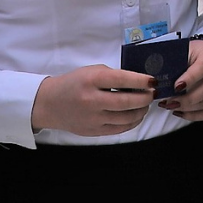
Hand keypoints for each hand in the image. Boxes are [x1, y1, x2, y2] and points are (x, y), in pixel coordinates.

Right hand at [31, 65, 155, 136]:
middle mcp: (92, 100)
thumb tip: (139, 83)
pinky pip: (120, 129)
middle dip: (145, 98)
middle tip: (152, 94)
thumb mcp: (91, 71)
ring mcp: (93, 118)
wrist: (50, 103)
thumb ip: (113, 76)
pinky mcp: (94, 131)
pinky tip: (136, 115)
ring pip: (127, 118)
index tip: (153, 81)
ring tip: (145, 104)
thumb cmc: (74, 83)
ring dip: (141, 111)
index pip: (122, 80)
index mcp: (91, 80)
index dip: (141, 80)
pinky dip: (133, 122)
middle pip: (127, 102)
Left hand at [161, 39, 202, 120]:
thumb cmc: (191, 53)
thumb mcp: (181, 51)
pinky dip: (194, 115)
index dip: (189, 79)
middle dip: (186, 99)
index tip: (175, 87)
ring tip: (170, 106)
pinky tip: (180, 112)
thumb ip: (172, 63)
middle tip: (169, 102)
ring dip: (187, 108)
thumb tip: (156, 79)